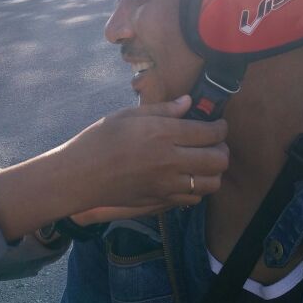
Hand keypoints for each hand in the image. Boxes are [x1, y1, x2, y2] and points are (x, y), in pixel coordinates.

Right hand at [0, 96, 228, 240]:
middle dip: (223, 149)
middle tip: (216, 143)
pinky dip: (198, 188)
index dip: (221, 127)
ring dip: (214, 171)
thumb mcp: (128, 116)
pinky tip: (188, 177)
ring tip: (204, 161)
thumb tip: (188, 102)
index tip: (219, 124)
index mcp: (162, 134)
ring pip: (212, 183)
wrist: (79, 176)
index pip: (210, 132)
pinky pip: (193, 198)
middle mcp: (170, 160)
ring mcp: (167, 184)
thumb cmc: (98, 140)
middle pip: (219, 160)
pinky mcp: (161, 200)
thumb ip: (163, 110)